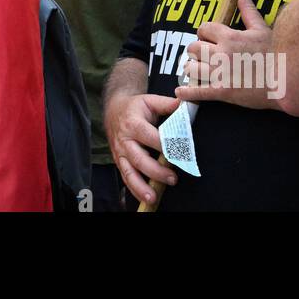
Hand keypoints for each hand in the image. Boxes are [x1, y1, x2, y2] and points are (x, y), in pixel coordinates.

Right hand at [104, 90, 180, 204]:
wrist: (113, 110)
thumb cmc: (135, 107)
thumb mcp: (150, 101)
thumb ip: (167, 104)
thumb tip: (185, 104)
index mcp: (133, 123)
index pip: (151, 137)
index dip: (166, 146)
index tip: (181, 153)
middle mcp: (125, 140)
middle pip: (139, 158)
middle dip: (156, 170)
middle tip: (173, 178)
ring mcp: (120, 152)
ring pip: (129, 171)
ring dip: (141, 186)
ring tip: (153, 197)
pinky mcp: (119, 161)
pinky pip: (126, 177)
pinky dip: (134, 189)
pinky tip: (145, 198)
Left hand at [176, 0, 278, 109]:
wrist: (288, 81)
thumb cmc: (277, 53)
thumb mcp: (262, 29)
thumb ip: (248, 10)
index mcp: (230, 37)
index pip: (203, 29)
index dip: (204, 34)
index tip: (208, 39)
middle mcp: (221, 54)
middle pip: (193, 48)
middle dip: (197, 51)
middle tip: (204, 56)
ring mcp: (220, 74)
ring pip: (190, 68)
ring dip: (192, 69)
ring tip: (196, 70)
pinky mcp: (222, 92)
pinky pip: (197, 91)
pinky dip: (186, 92)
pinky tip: (180, 91)